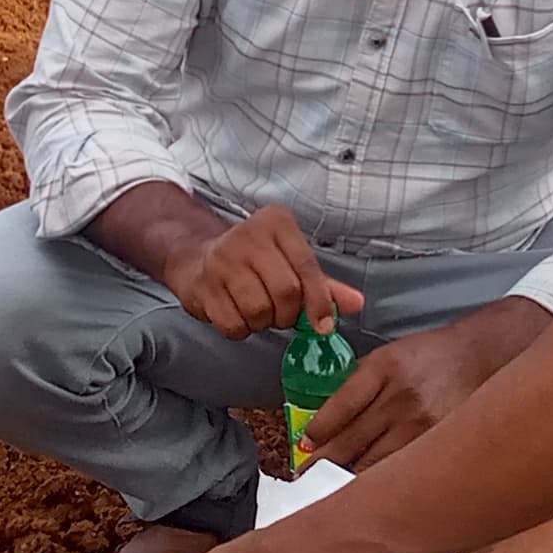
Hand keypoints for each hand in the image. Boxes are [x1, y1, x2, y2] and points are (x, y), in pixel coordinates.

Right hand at [164, 203, 362, 340]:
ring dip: (263, 323)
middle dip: (288, 315)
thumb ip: (323, 284)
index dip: (319, 301)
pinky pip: (233, 324)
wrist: (196, 257)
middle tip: (280, 313)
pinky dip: (240, 330)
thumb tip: (357, 303)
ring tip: (257, 310)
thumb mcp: (290, 261)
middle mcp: (247, 235)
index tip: (323, 325)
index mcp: (276, 223)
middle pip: (286, 292)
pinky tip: (237, 314)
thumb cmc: (252, 261)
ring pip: (259, 311)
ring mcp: (221, 259)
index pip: (307, 267)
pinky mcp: (202, 285)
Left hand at [305, 297, 549, 470]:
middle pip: (351, 442)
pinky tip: (373, 491)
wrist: (482, 356)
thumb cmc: (430, 358)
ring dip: (349, 479)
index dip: (317, 434)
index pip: (338, 408)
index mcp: (383, 368)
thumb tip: (320, 426)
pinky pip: (403, 471)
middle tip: (307, 478)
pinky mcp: (440, 443)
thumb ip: (356, 386)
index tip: (305, 447)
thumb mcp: (387, 358)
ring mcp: (423, 424)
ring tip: (333, 489)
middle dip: (323, 464)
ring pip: (375, 464)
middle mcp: (402, 397)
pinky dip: (385, 482)